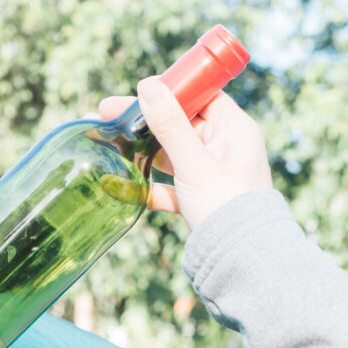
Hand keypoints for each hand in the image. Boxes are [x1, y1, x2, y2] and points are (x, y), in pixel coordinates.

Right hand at [95, 77, 271, 228]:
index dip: (169, 90)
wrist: (242, 260)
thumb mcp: (193, 163)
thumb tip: (149, 86)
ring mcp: (213, 172)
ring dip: (142, 150)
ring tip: (108, 143)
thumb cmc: (225, 206)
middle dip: (144, 120)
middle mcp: (226, 146)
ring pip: (172, 153)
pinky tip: (122, 186)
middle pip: (180, 122)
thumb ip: (170, 125)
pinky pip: (172, 183)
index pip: (200, 95)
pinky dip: (151, 184)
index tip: (138, 90)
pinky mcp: (202, 196)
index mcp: (234, 129)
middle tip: (106, 113)